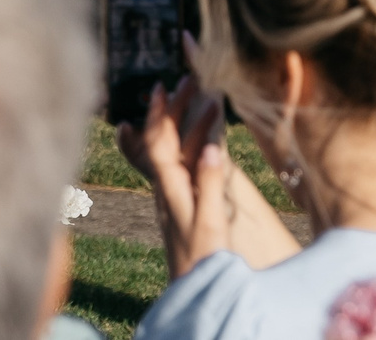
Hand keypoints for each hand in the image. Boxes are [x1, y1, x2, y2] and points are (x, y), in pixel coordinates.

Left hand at [128, 76, 234, 277]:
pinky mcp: (183, 206)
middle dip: (174, 110)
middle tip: (185, 82)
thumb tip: (214, 146)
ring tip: (201, 102)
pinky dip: (191, 146)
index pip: (160, 142)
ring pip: (177, 152)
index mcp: (171, 189)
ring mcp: (175, 197)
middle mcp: (168, 189)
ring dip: (187, 126)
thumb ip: (211, 185)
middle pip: (167, 141)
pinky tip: (199, 142)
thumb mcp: (210, 222)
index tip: (161, 87)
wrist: (195, 292)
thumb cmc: (203, 261)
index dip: (160, 113)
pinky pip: (184, 166)